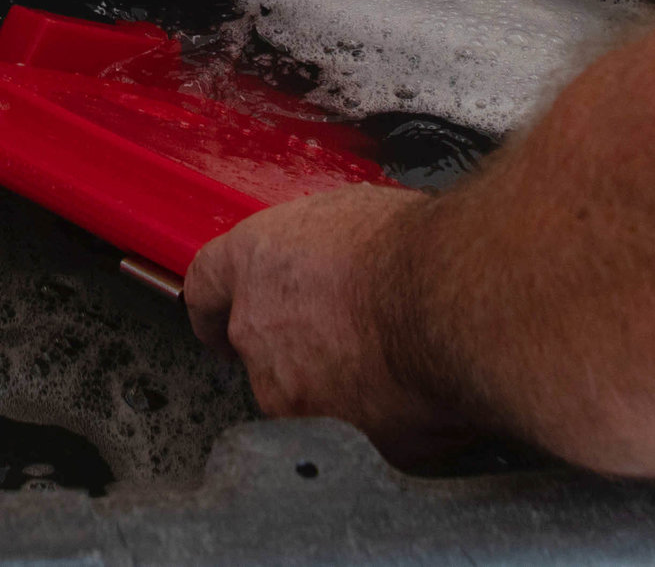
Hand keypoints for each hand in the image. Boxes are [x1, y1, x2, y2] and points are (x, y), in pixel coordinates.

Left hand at [185, 183, 471, 461]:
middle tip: (356, 342)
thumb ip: (323, 251)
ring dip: (343, 390)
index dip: (214, 306)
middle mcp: (255, 330)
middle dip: (301, 352)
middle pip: (261, 351)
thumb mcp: (352, 217)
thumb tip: (342, 262)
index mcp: (252, 264)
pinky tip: (416, 398)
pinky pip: (353, 435)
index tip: (219, 320)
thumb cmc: (411, 251)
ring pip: (306, 398)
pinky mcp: (324, 436)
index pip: (207, 286)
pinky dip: (381, 425)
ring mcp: (284, 390)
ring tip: (399, 367)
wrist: (448, 306)